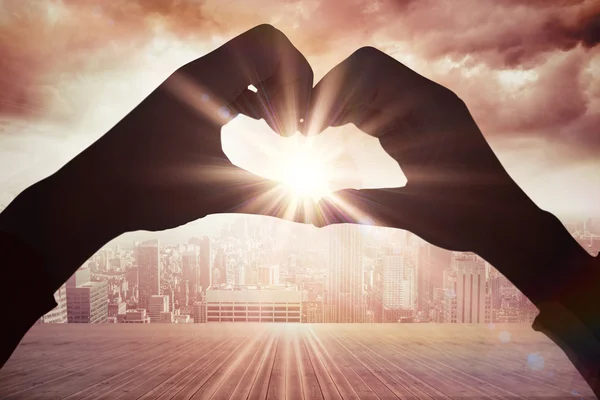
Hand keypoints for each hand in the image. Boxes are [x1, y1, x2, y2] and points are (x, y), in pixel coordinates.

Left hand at [0, 25, 313, 284]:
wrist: (92, 195)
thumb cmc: (147, 191)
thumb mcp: (219, 195)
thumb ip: (276, 201)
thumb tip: (324, 222)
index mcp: (206, 82)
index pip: (270, 44)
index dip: (298, 79)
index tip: (296, 128)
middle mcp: (198, 73)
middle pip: (266, 48)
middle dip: (292, 85)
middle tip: (294, 131)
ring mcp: (192, 84)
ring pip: (250, 64)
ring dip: (275, 92)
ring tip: (282, 133)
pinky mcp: (188, 99)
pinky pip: (234, 81)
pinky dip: (256, 98)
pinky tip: (261, 129)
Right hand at [307, 47, 541, 255]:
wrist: (501, 222)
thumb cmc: (467, 219)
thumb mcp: (410, 214)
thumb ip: (359, 208)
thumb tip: (310, 216)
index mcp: (430, 108)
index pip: (370, 70)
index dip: (332, 91)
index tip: (311, 128)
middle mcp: (424, 99)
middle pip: (363, 70)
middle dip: (329, 94)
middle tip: (305, 129)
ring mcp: (418, 109)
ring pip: (366, 84)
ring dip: (336, 102)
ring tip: (311, 132)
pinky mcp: (412, 124)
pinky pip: (374, 103)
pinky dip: (347, 113)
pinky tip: (330, 132)